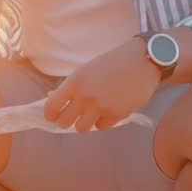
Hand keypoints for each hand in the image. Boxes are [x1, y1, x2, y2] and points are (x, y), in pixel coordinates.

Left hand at [44, 38, 160, 132]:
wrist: (141, 61)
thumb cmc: (112, 62)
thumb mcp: (86, 69)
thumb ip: (71, 86)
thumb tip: (52, 98)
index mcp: (75, 82)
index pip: (52, 107)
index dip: (50, 114)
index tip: (52, 116)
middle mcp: (86, 97)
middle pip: (64, 122)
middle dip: (65, 121)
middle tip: (70, 117)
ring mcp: (101, 107)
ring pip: (81, 128)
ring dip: (83, 123)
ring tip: (89, 115)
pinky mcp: (117, 115)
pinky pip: (101, 126)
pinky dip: (101, 121)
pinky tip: (106, 111)